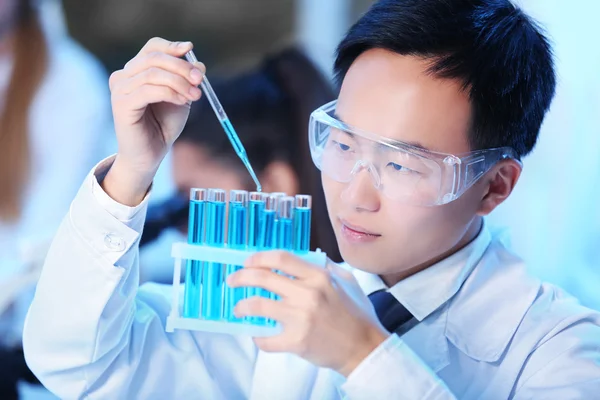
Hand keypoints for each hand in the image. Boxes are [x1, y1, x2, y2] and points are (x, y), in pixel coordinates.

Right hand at [103, 37, 205, 204]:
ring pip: (152, 74)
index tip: (190, 50)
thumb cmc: (163, 125)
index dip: (172, 46)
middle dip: (181, 67)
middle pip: (154, 58)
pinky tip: (183, 101)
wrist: (150, 154)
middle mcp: (123, 76)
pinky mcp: (121, 105)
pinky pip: (149, 90)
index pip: (152, 47)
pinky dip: (170, 92)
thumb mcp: (181, 97)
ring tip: (195, 95)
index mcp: (135, 71)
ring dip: (179, 82)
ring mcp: (119, 90)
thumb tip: (198, 64)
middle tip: (200, 79)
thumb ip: (187, 80)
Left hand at [227, 251, 390, 376]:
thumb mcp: (346, 282)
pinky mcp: (296, 341)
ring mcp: (301, 318)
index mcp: (319, 276)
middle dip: (241, 277)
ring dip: (242, 306)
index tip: (248, 261)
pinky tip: (259, 334)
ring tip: (239, 309)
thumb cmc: (356, 315)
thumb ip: (325, 268)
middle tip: (233, 281)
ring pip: (257, 305)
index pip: (281, 258)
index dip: (259, 258)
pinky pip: (266, 338)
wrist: (364, 348)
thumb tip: (305, 259)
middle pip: (262, 277)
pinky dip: (258, 336)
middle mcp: (308, 293)